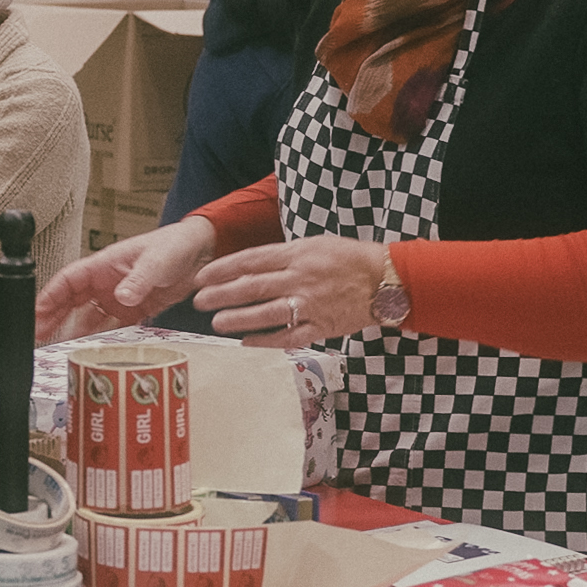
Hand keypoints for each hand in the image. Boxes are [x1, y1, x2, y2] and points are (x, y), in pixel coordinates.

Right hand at [34, 217, 216, 341]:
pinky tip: (95, 351)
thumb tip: (121, 297)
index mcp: (103, 265)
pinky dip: (102, 339)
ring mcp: (118, 299)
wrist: (199, 253)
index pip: (67, 281)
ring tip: (62, 350)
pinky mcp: (134, 311)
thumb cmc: (174, 245)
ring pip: (88, 318)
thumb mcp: (155, 261)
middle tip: (38, 337)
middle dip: (53, 319)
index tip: (36, 313)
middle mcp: (106, 283)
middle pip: (71, 302)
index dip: (49, 297)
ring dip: (75, 334)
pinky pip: (112, 328)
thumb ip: (138, 280)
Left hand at [192, 235, 392, 348]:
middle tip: (199, 301)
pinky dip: (266, 341)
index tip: (201, 276)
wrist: (387, 280)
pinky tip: (246, 342)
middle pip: (252, 287)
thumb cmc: (349, 258)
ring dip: (238, 319)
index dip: (222, 269)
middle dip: (221, 294)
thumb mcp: (315, 244)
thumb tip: (251, 265)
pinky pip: (289, 336)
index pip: (250, 261)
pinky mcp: (322, 326)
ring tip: (216, 322)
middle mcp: (300, 279)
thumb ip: (284, 255)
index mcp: (297, 255)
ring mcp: (311, 305)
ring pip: (266, 313)